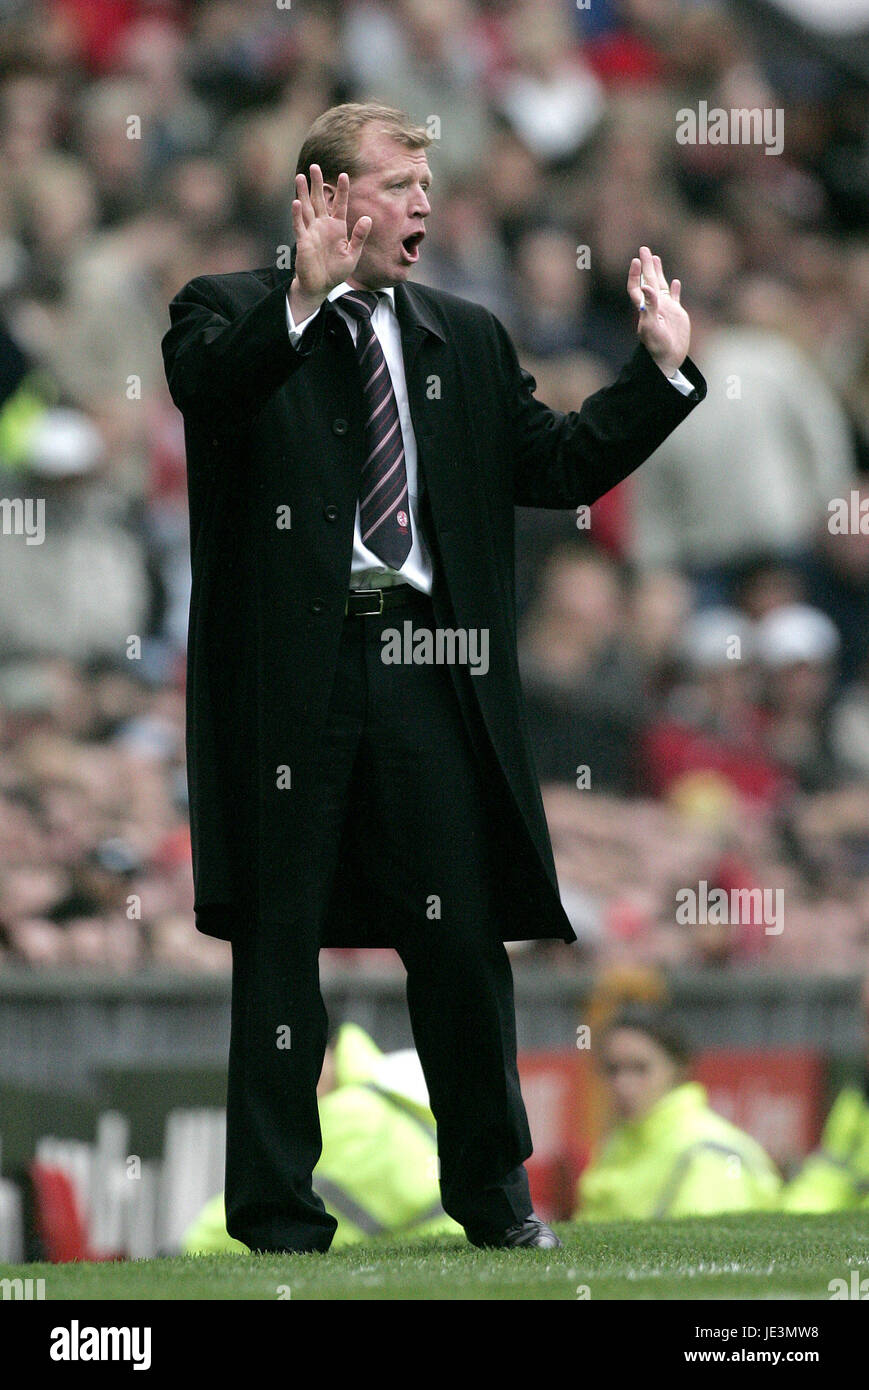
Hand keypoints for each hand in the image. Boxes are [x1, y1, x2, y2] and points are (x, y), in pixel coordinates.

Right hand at [289, 164, 370, 320]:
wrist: (321, 286)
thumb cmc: (337, 271)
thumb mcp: (353, 254)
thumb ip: (359, 236)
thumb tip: (367, 218)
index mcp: (337, 227)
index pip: (340, 204)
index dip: (342, 190)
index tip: (344, 174)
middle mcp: (323, 226)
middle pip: (319, 200)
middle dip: (317, 183)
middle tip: (314, 166)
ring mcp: (312, 232)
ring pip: (307, 208)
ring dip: (303, 193)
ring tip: (301, 176)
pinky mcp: (303, 241)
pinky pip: (299, 225)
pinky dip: (297, 215)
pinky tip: (296, 202)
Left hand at [627, 246, 689, 376]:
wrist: (668, 359)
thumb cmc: (656, 346)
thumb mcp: (652, 326)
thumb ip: (649, 306)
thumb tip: (646, 286)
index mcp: (645, 308)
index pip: (637, 287)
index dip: (635, 274)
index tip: (636, 261)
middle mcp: (654, 306)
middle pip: (648, 281)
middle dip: (646, 266)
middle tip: (644, 249)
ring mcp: (666, 310)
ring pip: (660, 287)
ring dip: (658, 273)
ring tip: (656, 258)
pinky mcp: (677, 315)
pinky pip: (675, 298)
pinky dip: (674, 289)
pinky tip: (674, 282)